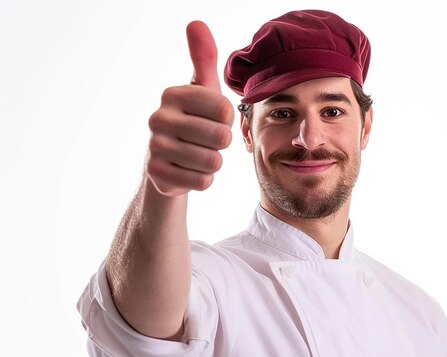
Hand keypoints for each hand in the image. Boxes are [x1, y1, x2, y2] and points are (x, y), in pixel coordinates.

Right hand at [146, 21, 233, 195]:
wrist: (169, 161)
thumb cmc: (194, 119)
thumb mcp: (202, 90)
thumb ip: (203, 58)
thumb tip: (196, 22)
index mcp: (172, 94)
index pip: (225, 110)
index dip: (228, 120)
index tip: (213, 119)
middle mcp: (158, 118)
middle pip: (221, 138)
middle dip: (222, 144)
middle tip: (206, 141)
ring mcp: (154, 147)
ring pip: (213, 161)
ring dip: (214, 162)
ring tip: (199, 155)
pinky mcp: (157, 174)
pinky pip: (203, 181)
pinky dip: (203, 180)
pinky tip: (189, 171)